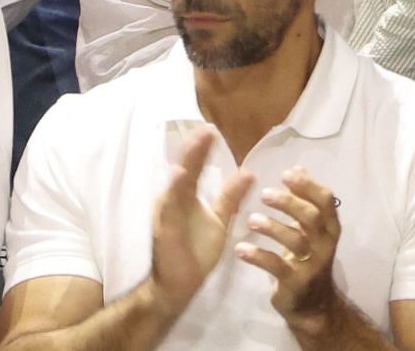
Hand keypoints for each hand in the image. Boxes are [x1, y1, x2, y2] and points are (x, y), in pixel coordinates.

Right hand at [149, 128, 255, 312]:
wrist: (178, 286)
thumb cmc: (195, 252)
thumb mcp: (219, 221)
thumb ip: (230, 197)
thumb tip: (248, 172)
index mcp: (185, 197)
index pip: (195, 168)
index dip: (201, 149)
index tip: (211, 128)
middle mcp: (173, 201)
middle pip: (184, 170)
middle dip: (194, 149)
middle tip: (206, 128)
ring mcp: (167, 214)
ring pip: (177, 184)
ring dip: (186, 163)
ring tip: (196, 142)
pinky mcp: (165, 230)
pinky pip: (171, 208)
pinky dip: (175, 191)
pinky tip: (181, 175)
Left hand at [236, 168, 346, 335]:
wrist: (312, 306)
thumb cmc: (308, 259)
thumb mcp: (310, 230)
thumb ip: (304, 200)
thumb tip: (297, 167)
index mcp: (330, 228)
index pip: (326, 200)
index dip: (308, 185)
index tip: (287, 174)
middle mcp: (325, 244)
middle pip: (312, 217)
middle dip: (289, 203)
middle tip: (265, 194)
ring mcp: (311, 265)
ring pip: (296, 240)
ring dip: (272, 227)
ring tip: (252, 220)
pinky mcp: (294, 283)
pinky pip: (277, 266)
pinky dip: (258, 256)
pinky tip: (241, 249)